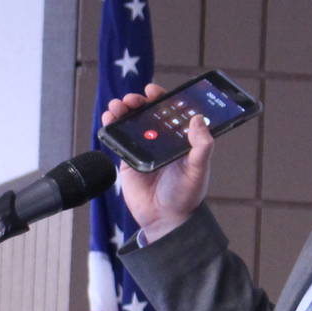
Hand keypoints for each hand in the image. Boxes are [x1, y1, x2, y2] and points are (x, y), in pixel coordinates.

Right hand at [101, 82, 213, 242]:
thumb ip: (202, 146)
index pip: (170, 111)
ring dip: (122, 109)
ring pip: (130, 122)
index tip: (153, 90)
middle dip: (138, 101)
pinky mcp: (128, 159)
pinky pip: (118, 139)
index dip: (161, 97)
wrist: (165, 220)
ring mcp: (143, 148)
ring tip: (118, 106)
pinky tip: (109, 118)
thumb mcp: (199, 169)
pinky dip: (111, 126)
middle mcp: (160, 140)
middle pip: (147, 112)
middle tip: (133, 99)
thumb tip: (198, 118)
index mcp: (179, 138)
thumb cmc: (186, 195)